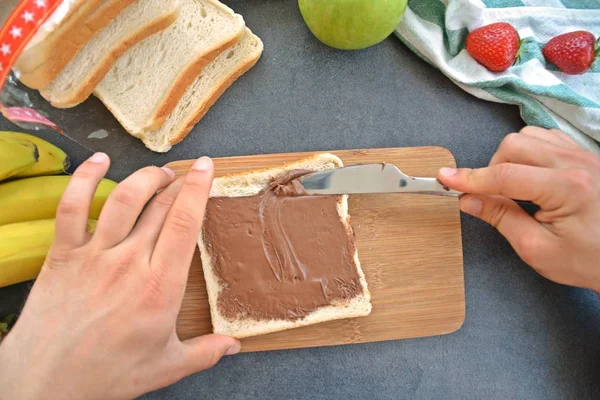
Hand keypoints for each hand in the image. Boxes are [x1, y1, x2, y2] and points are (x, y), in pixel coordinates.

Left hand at [0, 154, 239, 399]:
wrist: (46, 384)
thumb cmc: (107, 375)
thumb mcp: (166, 367)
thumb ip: (204, 352)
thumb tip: (234, 346)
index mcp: (160, 287)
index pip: (185, 223)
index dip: (198, 189)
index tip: (207, 168)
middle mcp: (130, 262)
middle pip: (160, 206)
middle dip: (178, 183)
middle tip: (188, 174)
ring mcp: (94, 255)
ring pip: (124, 199)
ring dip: (145, 178)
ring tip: (159, 172)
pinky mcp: (63, 255)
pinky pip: (72, 207)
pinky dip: (83, 179)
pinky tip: (97, 161)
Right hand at [438, 127, 599, 292]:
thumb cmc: (586, 261)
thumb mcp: (537, 248)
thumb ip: (501, 218)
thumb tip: (467, 200)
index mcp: (567, 188)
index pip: (505, 175)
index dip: (470, 178)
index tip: (444, 178)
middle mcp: (577, 162)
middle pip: (515, 145)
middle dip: (493, 167)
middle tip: (492, 195)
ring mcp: (585, 154)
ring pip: (529, 136)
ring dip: (510, 158)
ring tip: (514, 186)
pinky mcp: (587, 154)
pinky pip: (548, 138)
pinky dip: (530, 152)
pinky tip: (531, 174)